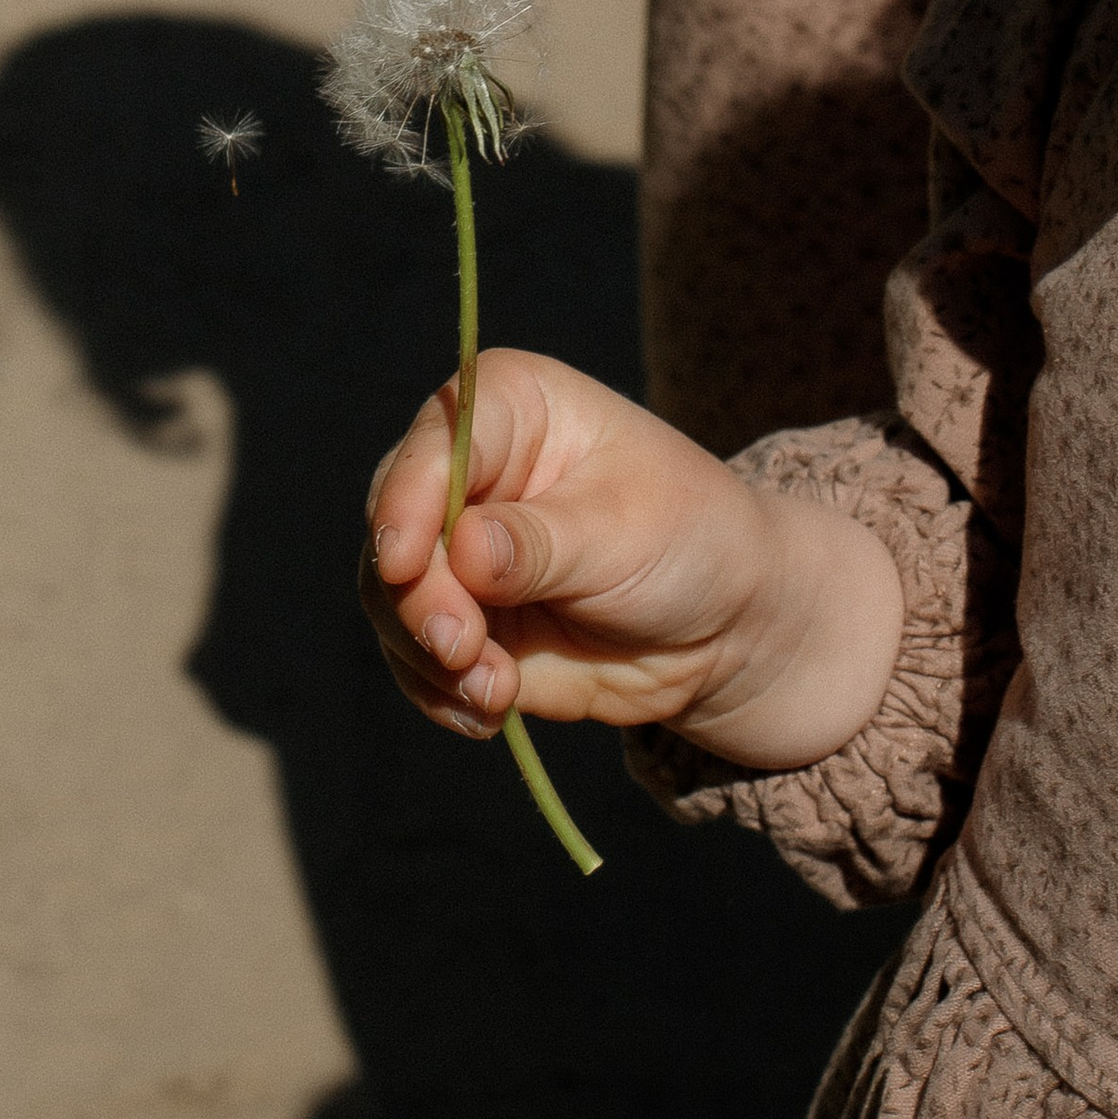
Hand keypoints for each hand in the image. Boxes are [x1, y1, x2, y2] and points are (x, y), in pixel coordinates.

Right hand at [360, 349, 904, 770]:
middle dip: (418, 597)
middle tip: (461, 649)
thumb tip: (465, 551)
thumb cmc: (688, 539)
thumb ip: (540, 543)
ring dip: (431, 655)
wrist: (725, 628)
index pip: (437, 443)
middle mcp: (468, 472)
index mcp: (511, 408)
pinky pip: (416, 658)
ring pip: (392, 599)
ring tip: (493, 691)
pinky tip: (489, 711)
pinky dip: (441, 691)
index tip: (405, 563)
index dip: (408, 501)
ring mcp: (457, 551)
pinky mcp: (463, 620)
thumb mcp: (624, 531)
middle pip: (395, 525)